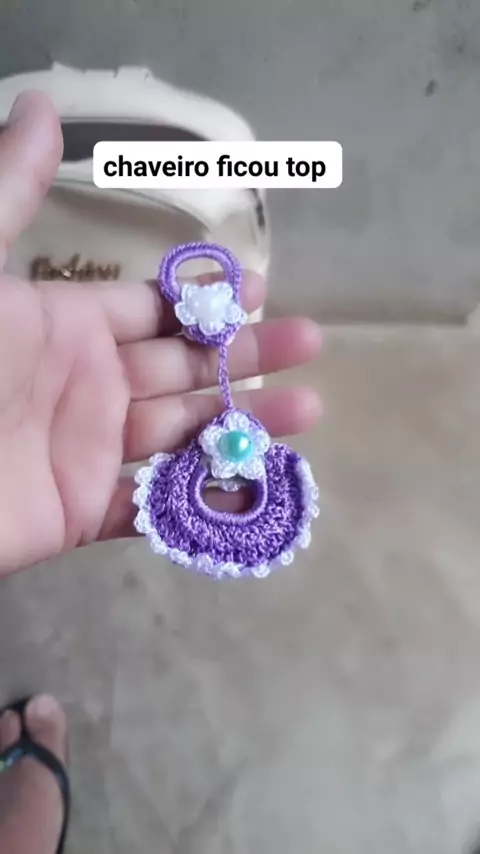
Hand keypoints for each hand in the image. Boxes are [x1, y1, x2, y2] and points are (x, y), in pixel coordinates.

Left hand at [0, 92, 321, 574]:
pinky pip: (154, 506)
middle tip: (307, 342)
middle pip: (183, 368)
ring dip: (243, 422)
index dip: (203, 300)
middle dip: (245, 356)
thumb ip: (11, 194)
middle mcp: (90, 385)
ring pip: (182, 433)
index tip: (258, 290)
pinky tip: (256, 483)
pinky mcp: (85, 509)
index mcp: (69, 327)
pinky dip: (202, 498)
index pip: (152, 311)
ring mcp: (91, 449)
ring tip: (308, 410)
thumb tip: (43, 105)